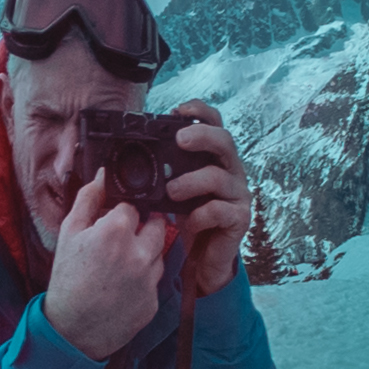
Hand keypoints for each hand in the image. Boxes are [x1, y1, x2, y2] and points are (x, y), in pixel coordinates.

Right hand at [40, 179, 180, 359]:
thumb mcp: (69, 234)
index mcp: (116, 231)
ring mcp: (149, 278)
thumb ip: (88, 199)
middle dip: (142, 228)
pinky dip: (143, 280)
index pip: (133, 205)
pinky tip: (122, 287)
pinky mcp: (154, 300)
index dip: (120, 213)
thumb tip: (102, 175)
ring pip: (159, 252)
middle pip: (157, 224)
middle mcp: (139, 253)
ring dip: (145, 253)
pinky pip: (155, 280)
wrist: (71, 330)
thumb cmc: (67, 279)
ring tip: (119, 267)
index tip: (110, 223)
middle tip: (122, 241)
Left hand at [157, 109, 253, 300]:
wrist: (205, 259)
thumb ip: (164, 171)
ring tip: (171, 191)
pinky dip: (200, 214)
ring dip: (192, 181)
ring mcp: (238, 194)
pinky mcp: (239, 219)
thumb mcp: (174, 190)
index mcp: (215, 158)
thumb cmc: (189, 218)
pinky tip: (188, 222)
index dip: (200, 112)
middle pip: (224, 141)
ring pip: (219, 177)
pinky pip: (220, 210)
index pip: (215, 125)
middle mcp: (231, 171)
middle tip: (179, 140)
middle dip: (201, 136)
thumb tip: (129, 155)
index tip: (179, 109)